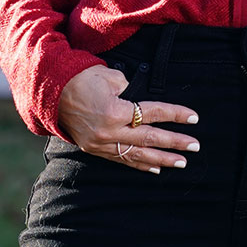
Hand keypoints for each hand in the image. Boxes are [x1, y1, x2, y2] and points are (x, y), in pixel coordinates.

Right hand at [57, 63, 199, 173]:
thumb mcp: (109, 77)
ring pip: (137, 155)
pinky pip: (121, 160)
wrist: (51, 92)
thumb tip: (140, 104)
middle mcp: (110, 131)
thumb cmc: (81, 78)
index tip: (193, 118)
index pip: (153, 113)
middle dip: (175, 143)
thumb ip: (129, 90)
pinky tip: (155, 169)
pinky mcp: (95, 149)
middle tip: (194, 146)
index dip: (175, 115)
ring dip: (161, 160)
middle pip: (150, 138)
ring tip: (180, 163)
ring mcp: (101, 143)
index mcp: (115, 111)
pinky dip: (140, 165)